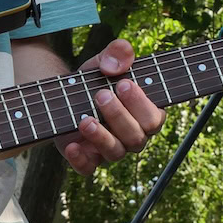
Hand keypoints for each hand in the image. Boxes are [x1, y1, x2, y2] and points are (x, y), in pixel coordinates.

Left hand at [59, 39, 165, 171]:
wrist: (68, 94)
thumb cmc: (96, 79)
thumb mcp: (104, 62)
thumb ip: (117, 54)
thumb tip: (120, 55)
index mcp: (144, 114)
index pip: (154, 119)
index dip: (142, 104)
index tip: (125, 83)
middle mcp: (132, 136)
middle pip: (136, 138)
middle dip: (120, 116)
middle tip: (102, 95)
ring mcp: (110, 149)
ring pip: (115, 153)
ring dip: (101, 137)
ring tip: (85, 120)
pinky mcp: (87, 158)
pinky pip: (88, 169)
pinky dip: (80, 160)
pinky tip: (71, 146)